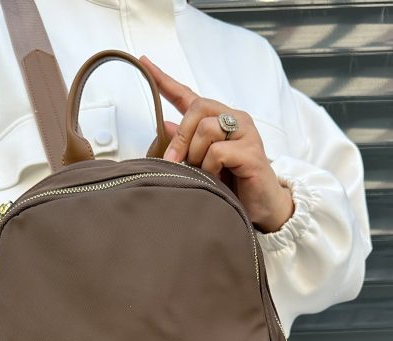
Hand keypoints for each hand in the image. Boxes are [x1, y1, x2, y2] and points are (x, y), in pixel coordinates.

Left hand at [140, 55, 293, 232]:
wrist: (262, 208)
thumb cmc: (233, 185)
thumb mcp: (203, 164)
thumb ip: (187, 144)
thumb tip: (164, 126)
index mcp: (220, 120)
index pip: (190, 96)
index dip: (166, 82)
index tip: (145, 63)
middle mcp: (235, 120)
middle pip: (198, 109)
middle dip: (181, 137)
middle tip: (174, 162)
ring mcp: (246, 134)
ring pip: (207, 130)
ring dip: (197, 156)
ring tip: (206, 174)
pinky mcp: (252, 152)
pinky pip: (217, 152)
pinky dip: (210, 168)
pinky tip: (217, 178)